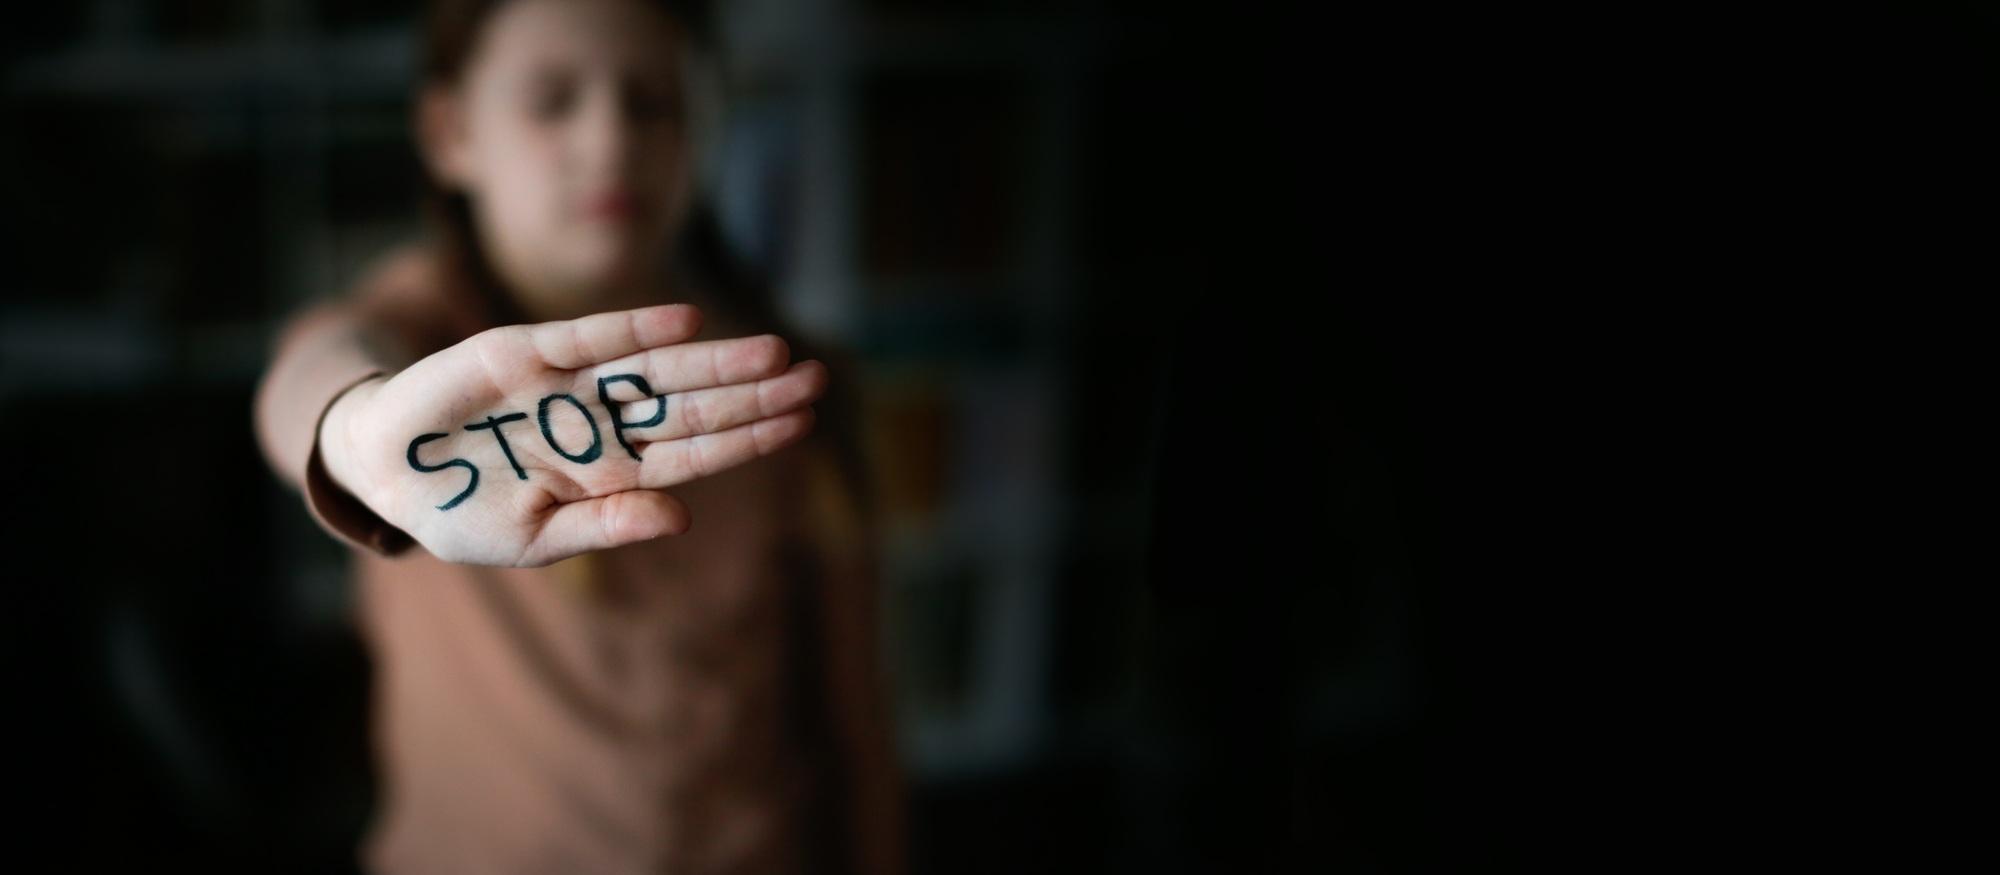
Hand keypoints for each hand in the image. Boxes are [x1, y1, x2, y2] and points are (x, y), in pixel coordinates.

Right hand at [319, 303, 825, 565]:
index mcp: (612, 472)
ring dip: (713, 359)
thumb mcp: (534, 539)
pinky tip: (686, 322)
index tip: (803, 424)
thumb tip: (681, 520)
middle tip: (816, 378)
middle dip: (754, 393)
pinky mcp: (524, 352)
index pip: (695, 451)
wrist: (384, 472)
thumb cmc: (463, 513)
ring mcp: (568, 385)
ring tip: (774, 352)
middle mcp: (603, 423)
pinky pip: (589, 338)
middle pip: (692, 404)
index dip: (748, 437)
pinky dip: (635, 327)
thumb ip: (607, 526)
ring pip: (656, 368)